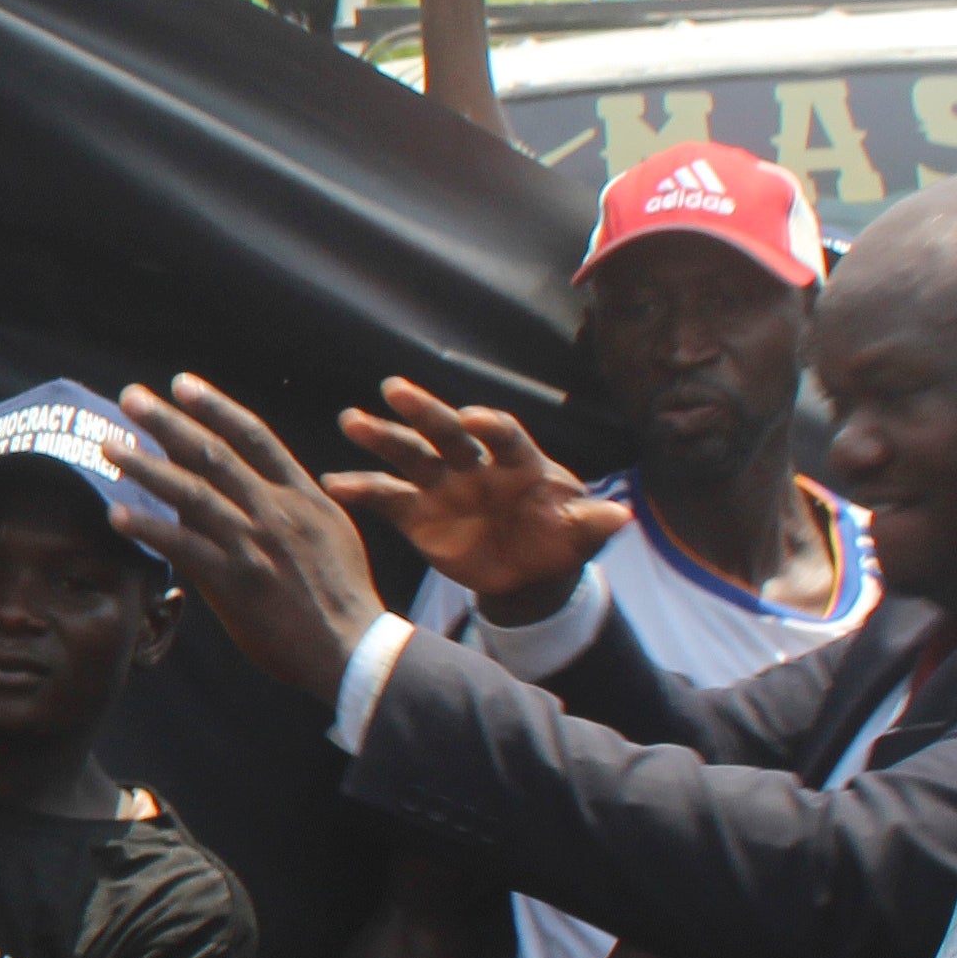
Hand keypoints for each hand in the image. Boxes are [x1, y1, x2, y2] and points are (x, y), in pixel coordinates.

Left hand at [106, 376, 388, 701]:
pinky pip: (183, 547)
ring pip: (191, 493)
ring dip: (145, 467)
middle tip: (130, 396)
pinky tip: (116, 514)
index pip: (255, 436)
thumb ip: (288, 503)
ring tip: (108, 446)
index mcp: (303, 495)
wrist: (353, 647)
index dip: (215, 406)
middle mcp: (276, 511)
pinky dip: (148, 528)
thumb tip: (238, 482)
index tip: (182, 383)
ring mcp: (254, 544)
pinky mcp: (235, 580)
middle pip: (214, 453)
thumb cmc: (340, 593)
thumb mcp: (329, 532)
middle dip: (168, 422)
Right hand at [324, 379, 623, 618]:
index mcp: (518, 462)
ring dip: (381, 437)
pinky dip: (361, 489)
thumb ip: (594, 522)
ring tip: (351, 420)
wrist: (526, 569)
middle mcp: (475, 464)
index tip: (472, 418)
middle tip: (394, 389)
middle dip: (424, 411)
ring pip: (410, 455)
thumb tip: (623, 514)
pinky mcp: (418, 512)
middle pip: (447, 433)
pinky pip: (386, 497)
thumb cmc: (558, 538)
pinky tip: (333, 483)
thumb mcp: (581, 534)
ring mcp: (443, 485)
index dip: (490, 425)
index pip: (504, 436)